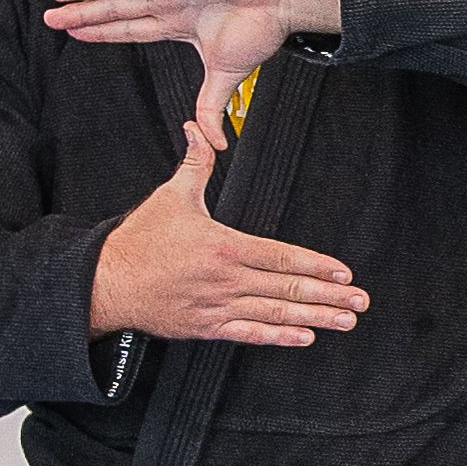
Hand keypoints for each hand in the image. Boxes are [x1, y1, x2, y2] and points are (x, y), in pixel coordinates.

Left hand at [41, 0, 344, 97]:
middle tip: (49, 13)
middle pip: (115, 6)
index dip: (101, 30)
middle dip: (82, 10)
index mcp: (178, 23)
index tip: (73, 31)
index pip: (129, 27)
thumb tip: (215, 147)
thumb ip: (211, 107)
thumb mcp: (226, 76)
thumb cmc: (262, 30)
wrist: (281, 1)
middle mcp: (169, 0)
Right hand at [89, 105, 372, 346]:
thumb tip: (199, 128)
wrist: (106, 282)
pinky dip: (278, 336)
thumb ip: (194, 164)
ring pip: (275, 313)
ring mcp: (218, 306)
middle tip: (360, 301)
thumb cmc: (139, 241)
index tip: (343, 273)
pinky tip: (304, 337)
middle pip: (287, 288)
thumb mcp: (171, 197)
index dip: (316, 266)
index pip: (281, 257)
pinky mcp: (207, 327)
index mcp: (224, 247)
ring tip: (345, 321)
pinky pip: (250, 333)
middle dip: (329, 296)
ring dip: (315, 318)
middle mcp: (226, 280)